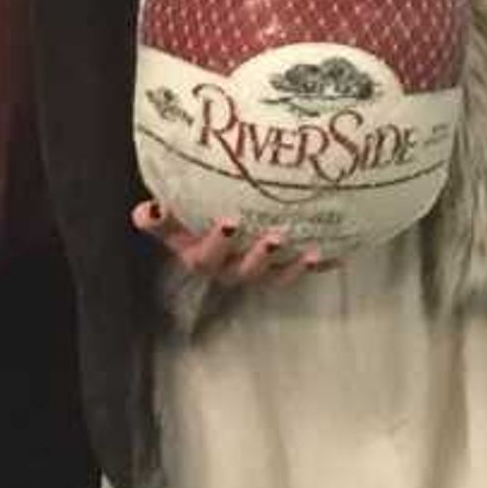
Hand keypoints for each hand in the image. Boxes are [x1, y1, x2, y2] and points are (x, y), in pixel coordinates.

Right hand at [134, 198, 334, 285]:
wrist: (212, 231)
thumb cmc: (190, 223)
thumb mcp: (172, 221)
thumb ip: (158, 219)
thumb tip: (147, 210)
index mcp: (201, 259)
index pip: (204, 258)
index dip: (216, 244)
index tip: (230, 222)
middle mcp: (229, 271)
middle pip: (244, 272)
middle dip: (259, 258)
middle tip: (274, 239)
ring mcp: (256, 273)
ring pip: (274, 277)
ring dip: (292, 267)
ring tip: (310, 252)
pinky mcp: (279, 270)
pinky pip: (300, 271)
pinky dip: (320, 265)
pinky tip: (339, 255)